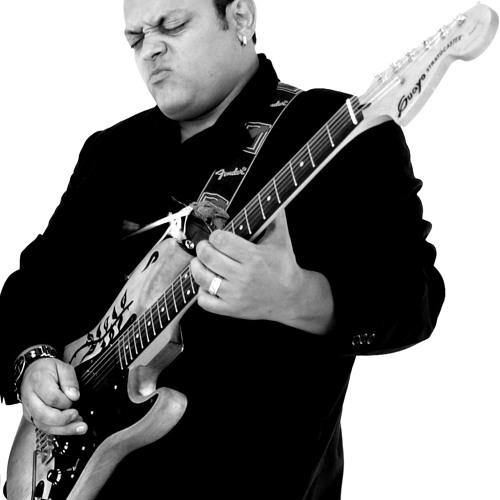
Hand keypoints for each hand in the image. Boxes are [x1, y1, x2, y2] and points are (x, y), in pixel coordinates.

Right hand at [19, 357, 87, 434]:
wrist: (32, 371)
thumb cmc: (47, 369)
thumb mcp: (62, 367)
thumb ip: (70, 380)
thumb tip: (75, 396)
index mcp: (38, 382)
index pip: (51, 398)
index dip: (65, 401)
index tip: (75, 399)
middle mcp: (30, 398)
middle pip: (43, 414)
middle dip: (63, 419)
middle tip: (77, 415)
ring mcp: (29, 409)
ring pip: (43, 425)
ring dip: (63, 429)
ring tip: (80, 426)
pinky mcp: (31, 416)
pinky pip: (43, 427)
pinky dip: (59, 430)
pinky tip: (71, 427)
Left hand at [191, 210, 332, 332]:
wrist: (291, 297)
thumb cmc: (284, 266)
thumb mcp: (281, 239)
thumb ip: (275, 216)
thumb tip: (271, 195)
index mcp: (254, 257)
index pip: (221, 240)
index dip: (216, 235)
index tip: (218, 236)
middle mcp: (243, 277)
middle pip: (208, 256)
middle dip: (203, 247)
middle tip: (206, 246)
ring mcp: (236, 295)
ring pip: (202, 278)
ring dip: (197, 267)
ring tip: (201, 262)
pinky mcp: (231, 309)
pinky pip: (204, 301)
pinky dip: (201, 292)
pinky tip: (208, 283)